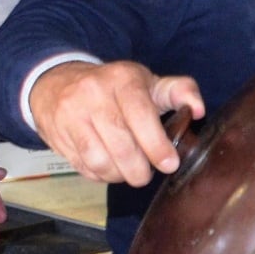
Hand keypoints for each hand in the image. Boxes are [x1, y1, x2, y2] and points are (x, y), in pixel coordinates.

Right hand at [28, 60, 205, 185]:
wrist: (56, 81)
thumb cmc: (113, 87)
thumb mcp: (147, 82)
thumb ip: (179, 91)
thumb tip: (198, 110)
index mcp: (122, 78)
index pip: (140, 114)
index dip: (156, 144)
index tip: (168, 164)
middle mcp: (93, 93)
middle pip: (121, 144)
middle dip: (139, 169)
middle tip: (146, 174)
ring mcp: (71, 114)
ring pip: (100, 160)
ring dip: (118, 174)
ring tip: (127, 170)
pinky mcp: (56, 134)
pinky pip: (83, 166)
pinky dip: (100, 174)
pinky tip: (108, 166)